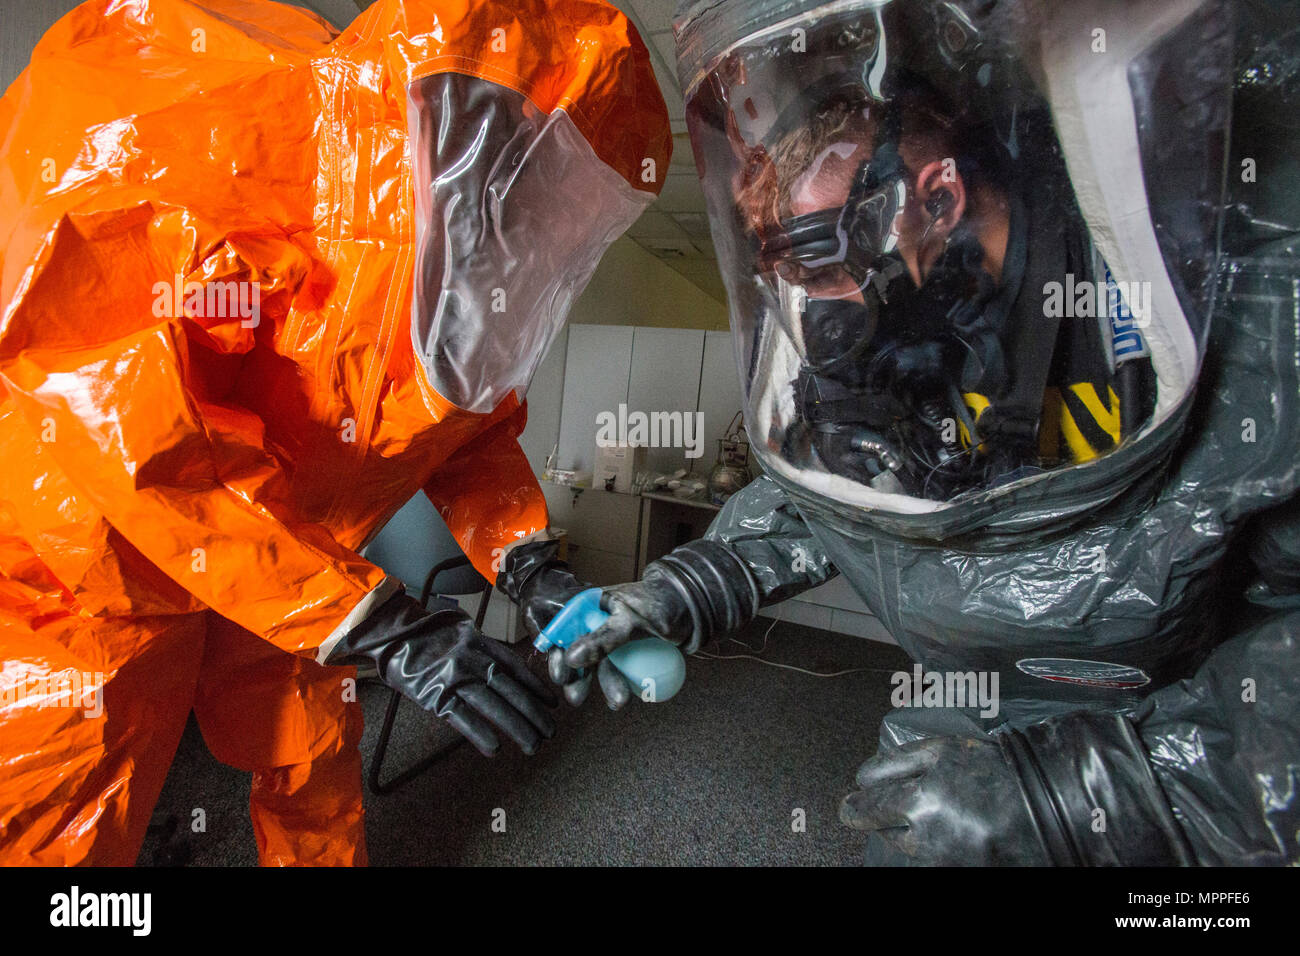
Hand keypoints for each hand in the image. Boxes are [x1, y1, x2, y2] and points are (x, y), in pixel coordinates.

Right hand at [327, 591, 556, 755]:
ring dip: (517, 728)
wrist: (391, 630)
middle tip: (551, 732)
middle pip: (511, 691)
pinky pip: (462, 717)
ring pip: (494, 707)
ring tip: (533, 745)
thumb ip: (483, 648)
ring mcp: (455, 678)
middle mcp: (473, 661)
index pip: (517, 668)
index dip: (537, 688)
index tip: (553, 704)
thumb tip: (504, 667)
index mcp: (481, 644)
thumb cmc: (426, 631)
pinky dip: (480, 734)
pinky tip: (494, 748)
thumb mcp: (462, 630)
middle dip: (534, 714)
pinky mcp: (435, 695)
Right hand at [554, 540, 757, 708]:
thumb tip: (571, 657)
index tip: (561, 675)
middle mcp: (596, 623)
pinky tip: (621, 699)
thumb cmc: (659, 604)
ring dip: (605, 686)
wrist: (692, 607)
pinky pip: (620, 671)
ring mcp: (613, 639)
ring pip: (601, 666)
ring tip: (617, 703)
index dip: (557, 654)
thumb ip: (602, 639)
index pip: (564, 631)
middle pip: (578, 653)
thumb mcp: (629, 620)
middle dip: (577, 677)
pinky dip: (619, 685)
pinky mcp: (628, 653)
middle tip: (576, 698)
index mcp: (589, 607)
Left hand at [839, 735, 1050, 864]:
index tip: (850, 805)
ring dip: (913, 832)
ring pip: (908, 848)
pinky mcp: (957, 870)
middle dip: (889, 816)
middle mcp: (927, 839)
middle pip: (885, 832)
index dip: (854, 807)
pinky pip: (931, 858)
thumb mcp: (942, 750)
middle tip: (908, 801)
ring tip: (941, 811)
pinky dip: (934, 844)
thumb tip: (862, 778)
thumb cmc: (994, 770)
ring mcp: (943, 860)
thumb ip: (896, 762)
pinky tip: (953, 828)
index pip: (866, 810)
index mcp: (919, 803)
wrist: (1046, 804)